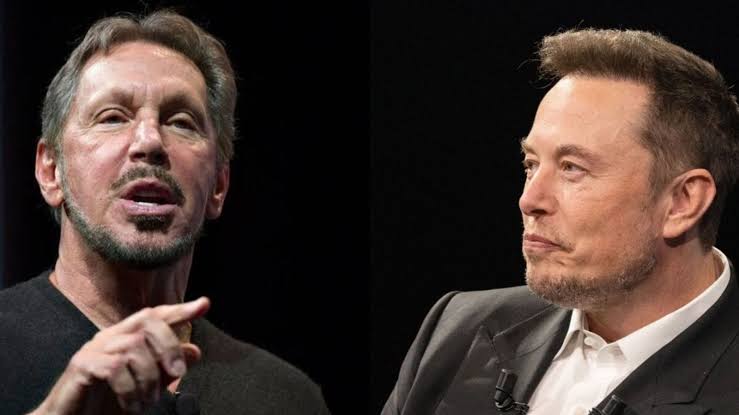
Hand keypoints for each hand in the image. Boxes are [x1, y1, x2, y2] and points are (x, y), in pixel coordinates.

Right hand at [31, 297, 209, 414]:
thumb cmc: (107, 402)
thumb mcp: (146, 385)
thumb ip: (167, 367)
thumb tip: (194, 351)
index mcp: (126, 337)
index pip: (155, 315)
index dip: (180, 309)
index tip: (204, 304)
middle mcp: (110, 336)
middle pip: (147, 321)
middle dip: (169, 346)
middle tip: (178, 373)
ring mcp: (94, 348)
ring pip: (134, 346)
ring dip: (150, 377)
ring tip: (149, 401)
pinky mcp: (81, 365)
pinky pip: (115, 367)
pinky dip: (130, 388)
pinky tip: (132, 404)